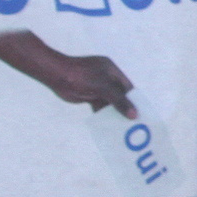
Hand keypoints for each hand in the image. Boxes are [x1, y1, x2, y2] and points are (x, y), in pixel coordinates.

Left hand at [0, 29, 135, 114]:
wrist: (55, 75)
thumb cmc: (81, 76)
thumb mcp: (104, 88)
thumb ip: (119, 101)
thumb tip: (134, 115)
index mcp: (112, 71)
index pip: (128, 87)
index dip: (134, 99)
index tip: (140, 113)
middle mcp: (106, 78)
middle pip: (119, 95)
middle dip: (125, 107)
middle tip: (133, 122)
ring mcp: (96, 86)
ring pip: (108, 101)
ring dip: (113, 112)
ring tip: (121, 126)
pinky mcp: (87, 94)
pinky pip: (98, 105)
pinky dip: (102, 113)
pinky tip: (106, 124)